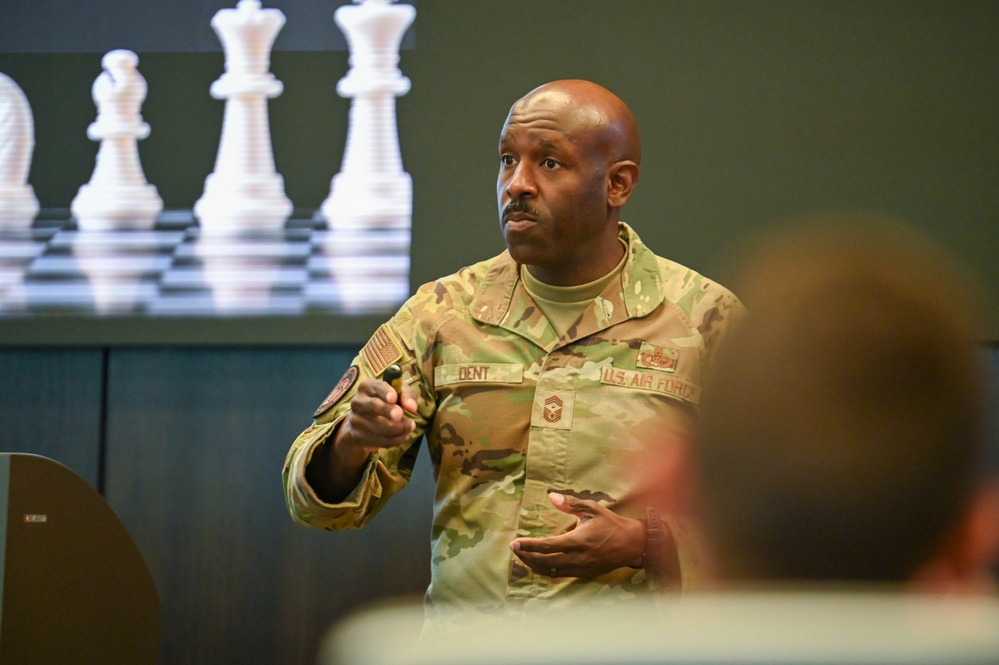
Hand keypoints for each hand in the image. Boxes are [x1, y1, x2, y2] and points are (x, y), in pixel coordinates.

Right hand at [339, 376, 417, 453]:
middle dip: (387, 410)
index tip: (394, 398)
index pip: (375, 387)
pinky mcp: (358, 436)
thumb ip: (407, 396)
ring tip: (410, 427)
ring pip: (378, 426)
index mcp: (366, 386)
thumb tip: (412, 407)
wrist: (368, 421)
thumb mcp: (399, 393)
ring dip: (398, 429)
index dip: (385, 392)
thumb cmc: (387, 401)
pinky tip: (403, 435)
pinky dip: (395, 440)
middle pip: (373, 405)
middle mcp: (358, 402)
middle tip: (400, 415)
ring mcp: (355, 420)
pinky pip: (379, 440)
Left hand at [509, 492, 645, 578]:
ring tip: (522, 556)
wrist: (632, 544)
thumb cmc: (611, 524)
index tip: (515, 543)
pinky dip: (546, 571)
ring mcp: (580, 569)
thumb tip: (551, 496)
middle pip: (544, 563)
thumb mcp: (592, 509)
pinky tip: (538, 564)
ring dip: (534, 565)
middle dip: (526, 557)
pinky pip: (559, 575)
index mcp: (578, 541)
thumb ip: (571, 503)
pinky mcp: (583, 574)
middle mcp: (577, 558)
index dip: (528, 546)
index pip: (547, 546)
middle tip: (514, 549)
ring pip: (550, 572)